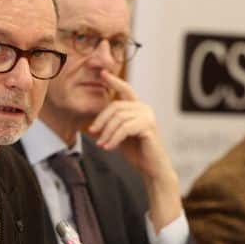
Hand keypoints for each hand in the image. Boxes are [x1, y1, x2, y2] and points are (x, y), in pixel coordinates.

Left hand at [88, 70, 181, 230]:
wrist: (152, 169)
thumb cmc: (137, 152)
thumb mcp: (119, 136)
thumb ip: (111, 126)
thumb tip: (92, 123)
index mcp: (138, 107)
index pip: (125, 89)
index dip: (114, 81)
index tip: (102, 73)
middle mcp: (144, 108)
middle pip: (115, 106)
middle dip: (101, 120)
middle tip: (93, 132)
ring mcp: (148, 117)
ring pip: (118, 118)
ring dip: (106, 133)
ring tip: (101, 145)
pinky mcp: (148, 128)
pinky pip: (124, 129)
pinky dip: (113, 138)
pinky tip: (108, 147)